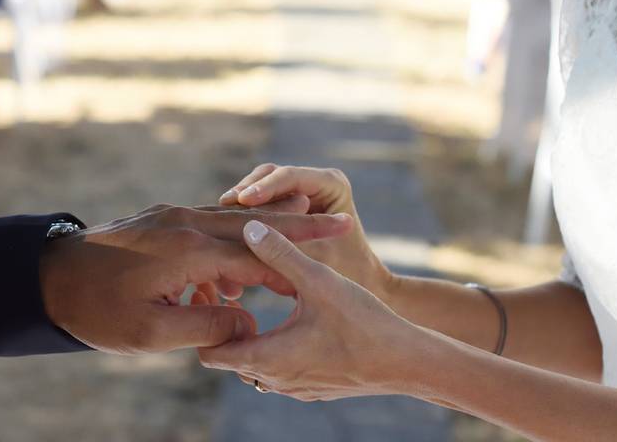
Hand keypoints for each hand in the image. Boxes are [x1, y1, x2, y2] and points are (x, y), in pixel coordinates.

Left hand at [39, 204, 353, 354]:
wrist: (46, 278)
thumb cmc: (96, 311)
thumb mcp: (152, 332)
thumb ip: (208, 324)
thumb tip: (249, 320)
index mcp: (186, 249)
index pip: (256, 251)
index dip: (298, 258)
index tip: (335, 253)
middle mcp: (183, 222)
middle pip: (254, 224)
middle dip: (298, 225)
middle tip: (337, 223)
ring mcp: (170, 215)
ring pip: (231, 223)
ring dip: (263, 239)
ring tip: (290, 255)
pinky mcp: (160, 219)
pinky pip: (205, 229)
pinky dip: (227, 249)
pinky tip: (226, 283)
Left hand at [198, 221, 427, 400]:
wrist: (409, 363)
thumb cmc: (365, 323)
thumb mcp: (320, 280)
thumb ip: (281, 253)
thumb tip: (249, 226)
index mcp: (266, 359)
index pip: (210, 351)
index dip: (207, 319)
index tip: (215, 290)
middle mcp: (273, 380)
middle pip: (227, 356)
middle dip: (224, 324)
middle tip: (229, 289)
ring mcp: (294, 388)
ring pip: (253, 364)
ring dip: (248, 335)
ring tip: (257, 299)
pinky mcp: (312, 387)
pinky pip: (278, 370)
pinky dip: (271, 346)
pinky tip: (289, 319)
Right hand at [219, 165, 392, 302]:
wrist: (362, 295)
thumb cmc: (348, 281)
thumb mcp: (315, 261)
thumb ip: (286, 246)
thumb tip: (250, 234)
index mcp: (332, 183)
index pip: (290, 177)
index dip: (264, 189)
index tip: (242, 201)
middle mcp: (314, 181)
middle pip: (269, 177)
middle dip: (244, 194)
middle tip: (221, 206)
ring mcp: (297, 191)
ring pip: (257, 189)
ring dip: (238, 207)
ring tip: (215, 222)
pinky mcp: (282, 206)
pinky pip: (255, 207)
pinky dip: (240, 220)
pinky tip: (219, 236)